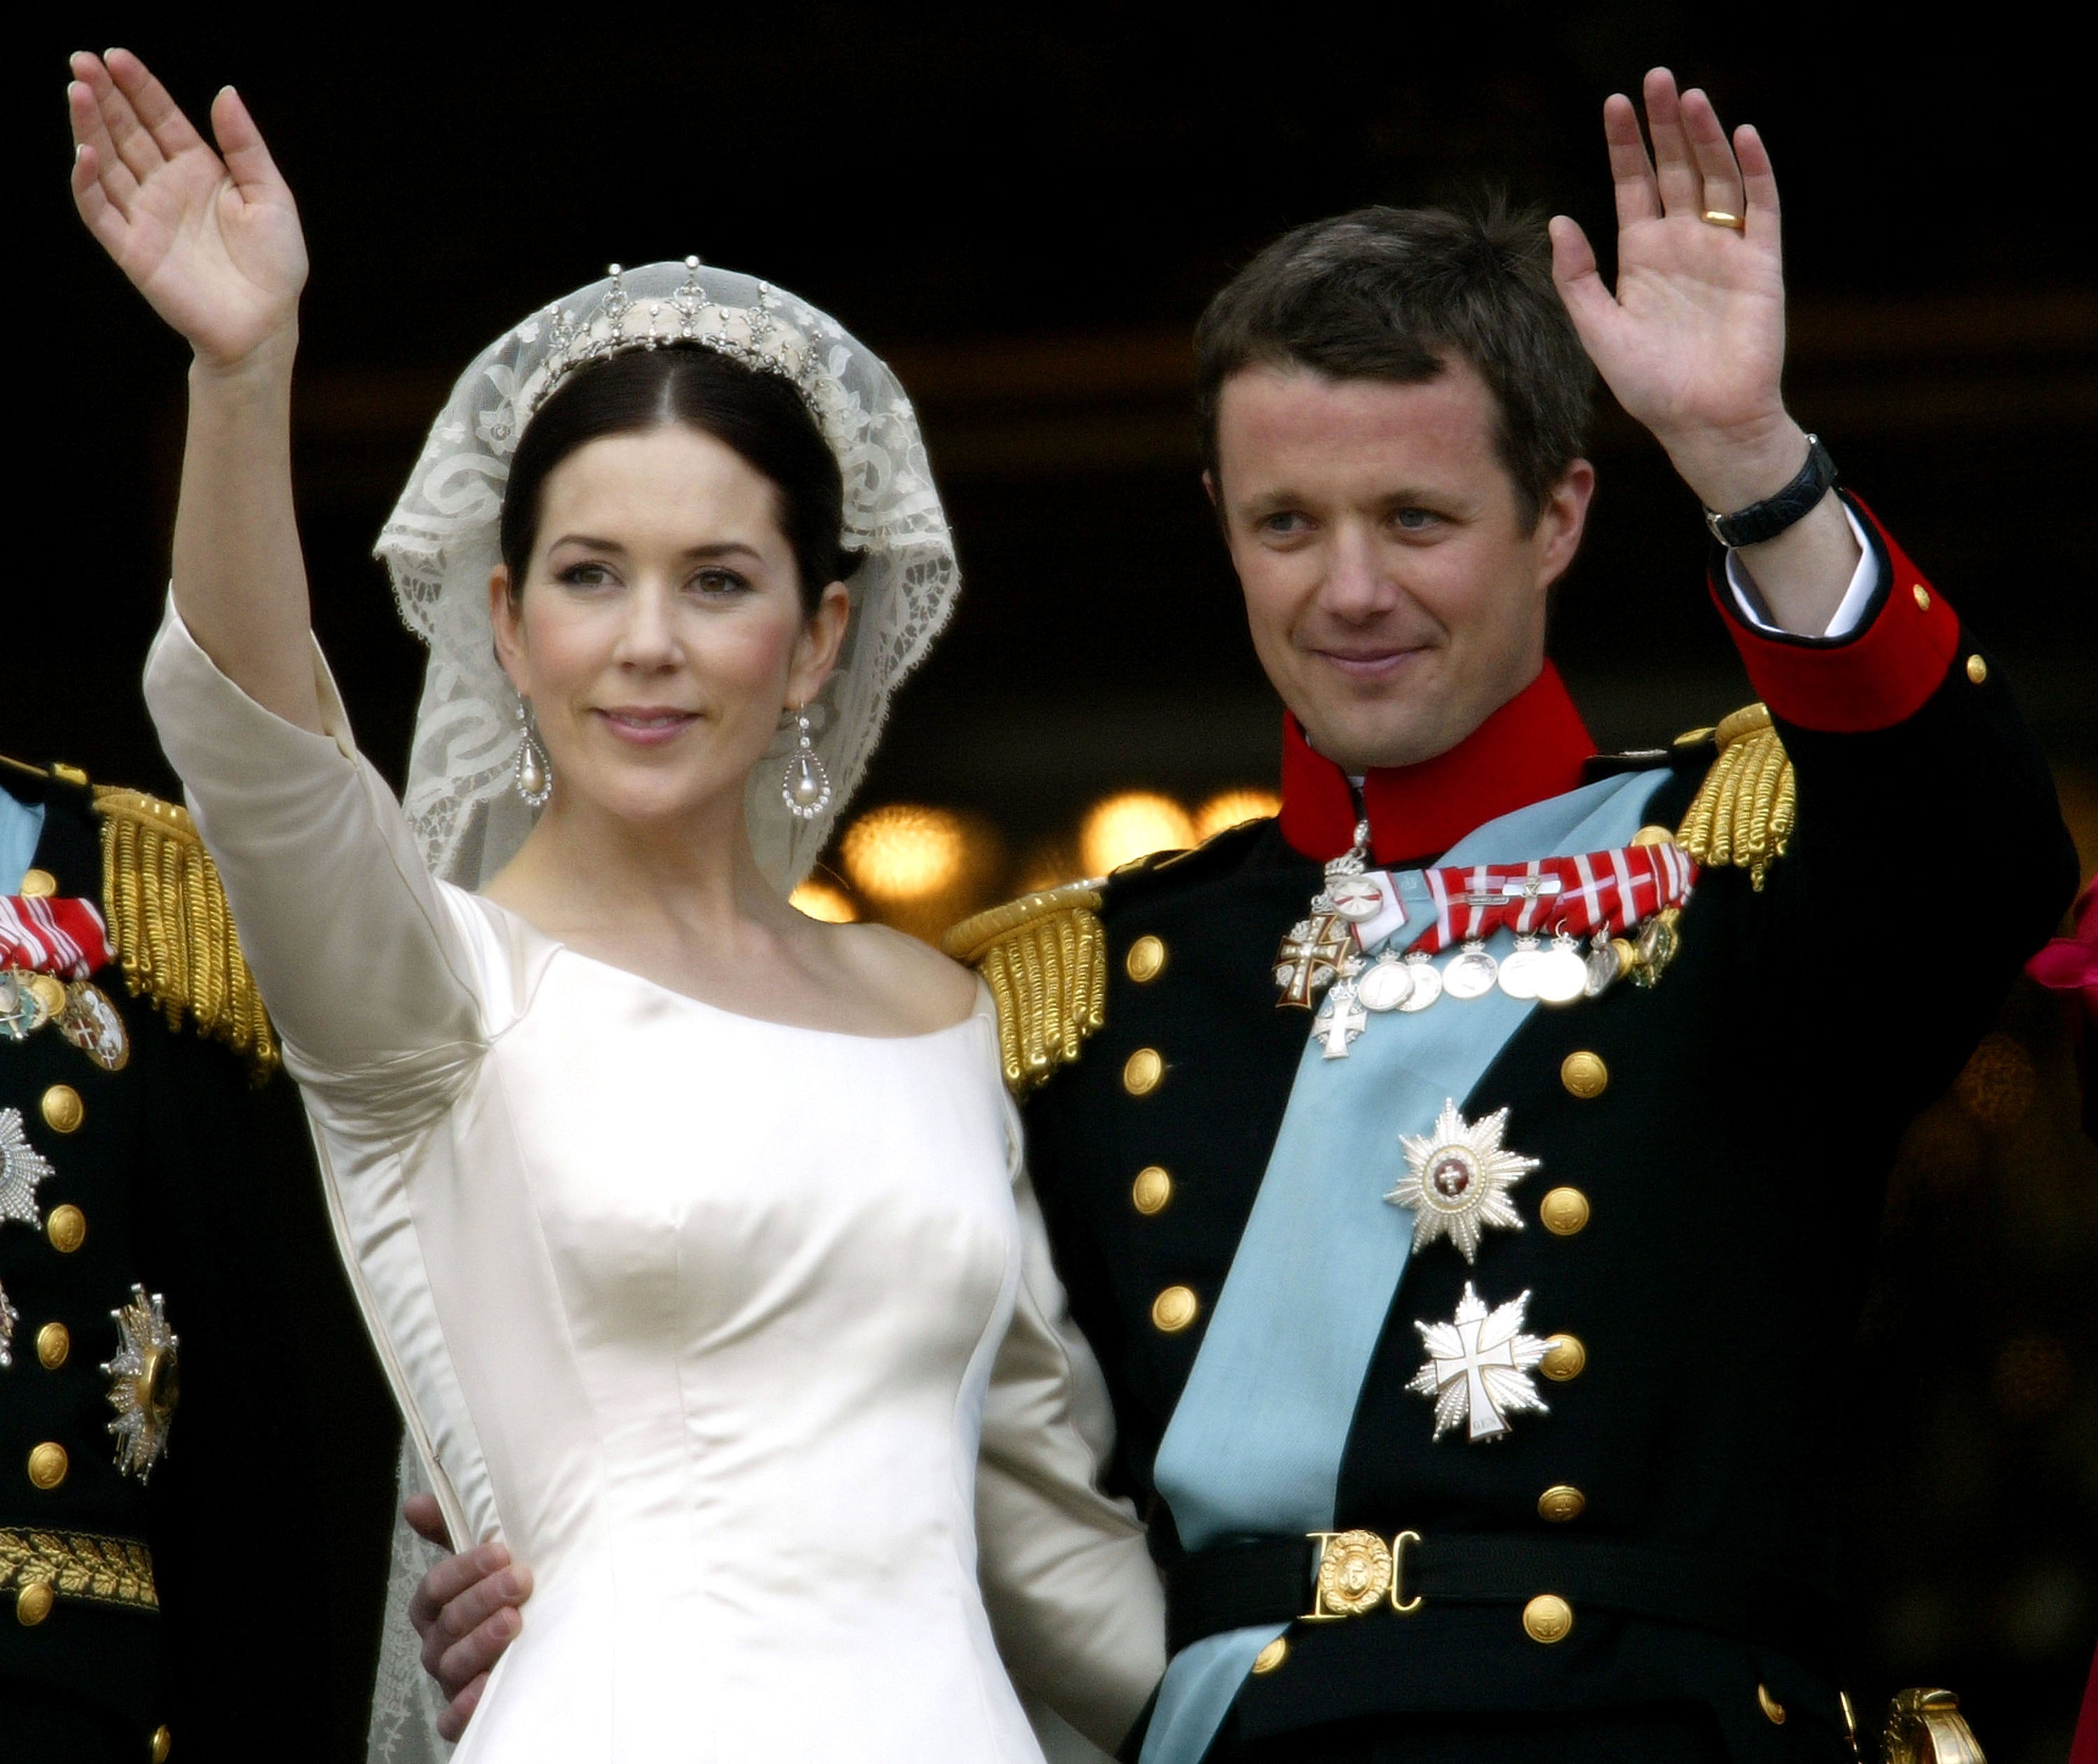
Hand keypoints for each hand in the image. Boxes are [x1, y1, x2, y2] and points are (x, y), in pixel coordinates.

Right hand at [68, 49, 306, 371]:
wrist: (266, 325)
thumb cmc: (275, 265)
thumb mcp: (271, 196)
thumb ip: (245, 145)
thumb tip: (225, 91)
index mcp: (199, 170)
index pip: (160, 118)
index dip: (138, 87)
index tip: (116, 56)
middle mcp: (166, 187)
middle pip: (126, 132)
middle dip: (104, 95)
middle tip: (82, 60)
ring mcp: (146, 216)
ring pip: (106, 163)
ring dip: (89, 127)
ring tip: (78, 90)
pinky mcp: (132, 249)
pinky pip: (100, 212)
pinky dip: (88, 183)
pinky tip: (84, 153)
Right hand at [404, 1493, 532, 1742]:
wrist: (539, 1653)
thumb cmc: (506, 1599)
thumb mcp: (487, 1564)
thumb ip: (453, 1532)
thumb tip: (415, 1503)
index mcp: (437, 1609)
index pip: (436, 1587)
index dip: (464, 1568)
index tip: (502, 1551)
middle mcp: (438, 1645)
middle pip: (447, 1623)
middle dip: (482, 1599)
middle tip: (520, 1582)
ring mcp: (451, 1681)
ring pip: (452, 1664)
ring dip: (481, 1642)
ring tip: (514, 1623)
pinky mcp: (465, 1714)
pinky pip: (453, 1719)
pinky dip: (467, 1707)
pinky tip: (487, 1687)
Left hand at [1549, 68, 1801, 512]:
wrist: (1703, 422)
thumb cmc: (1650, 386)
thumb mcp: (1597, 330)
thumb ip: (1576, 278)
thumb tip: (1559, 220)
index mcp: (1641, 256)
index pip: (1633, 185)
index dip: (1625, 145)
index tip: (1614, 102)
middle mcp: (1682, 244)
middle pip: (1675, 169)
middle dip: (1665, 125)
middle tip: (1656, 78)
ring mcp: (1723, 250)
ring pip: (1715, 178)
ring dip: (1705, 138)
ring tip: (1690, 98)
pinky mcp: (1760, 263)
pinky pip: (1761, 208)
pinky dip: (1754, 172)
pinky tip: (1741, 137)